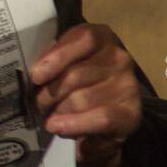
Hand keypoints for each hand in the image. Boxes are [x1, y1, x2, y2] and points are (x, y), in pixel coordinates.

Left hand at [30, 23, 141, 164]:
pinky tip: (58, 127)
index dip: (58, 56)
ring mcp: (128, 86)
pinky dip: (74, 125)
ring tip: (50, 118)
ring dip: (58, 112)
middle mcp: (119, 58)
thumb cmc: (76, 83)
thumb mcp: (63, 64)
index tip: (36, 75)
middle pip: (75, 75)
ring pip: (81, 100)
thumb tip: (36, 71)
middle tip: (37, 105)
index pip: (83, 39)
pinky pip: (99, 119)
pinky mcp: (130, 114)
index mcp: (101, 38)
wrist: (102, 117)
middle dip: (48, 94)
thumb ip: (51, 60)